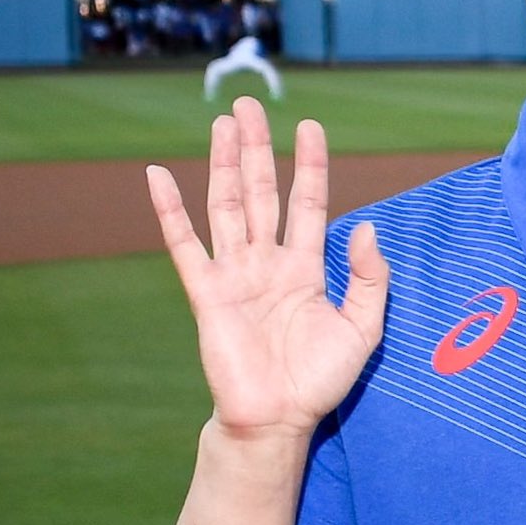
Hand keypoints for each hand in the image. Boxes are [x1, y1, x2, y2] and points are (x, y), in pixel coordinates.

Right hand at [146, 98, 386, 442]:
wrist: (279, 419)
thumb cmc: (320, 380)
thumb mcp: (363, 328)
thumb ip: (369, 277)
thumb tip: (367, 224)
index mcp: (307, 268)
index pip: (308, 204)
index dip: (309, 166)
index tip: (310, 127)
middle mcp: (268, 262)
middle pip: (260, 192)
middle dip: (257, 149)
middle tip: (250, 104)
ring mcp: (234, 274)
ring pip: (225, 206)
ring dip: (222, 164)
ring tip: (222, 123)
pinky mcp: (205, 292)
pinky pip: (183, 244)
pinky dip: (169, 209)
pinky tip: (156, 175)